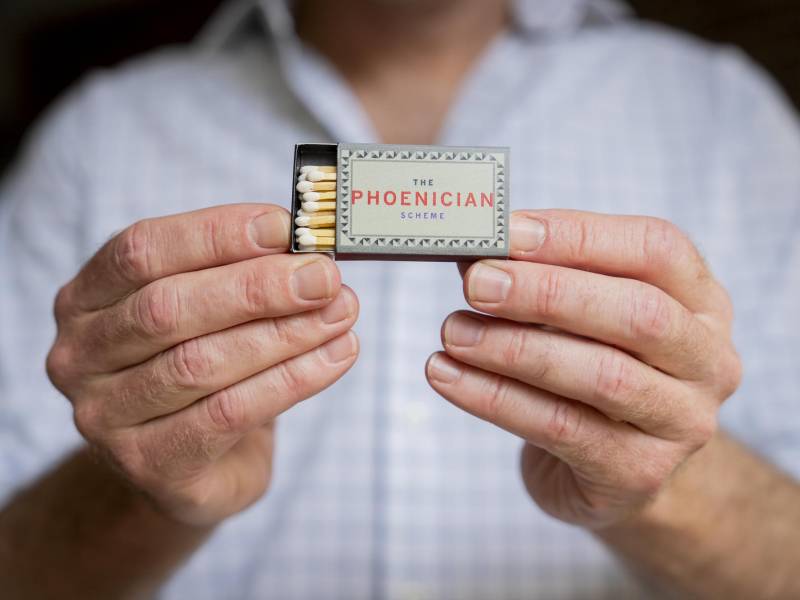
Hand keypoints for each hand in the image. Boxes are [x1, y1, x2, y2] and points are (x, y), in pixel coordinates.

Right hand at [47, 204, 358, 526]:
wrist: (186, 465)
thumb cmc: (203, 368)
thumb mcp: (210, 313)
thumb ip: (242, 277)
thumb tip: (310, 258)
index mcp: (87, 298)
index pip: (142, 250)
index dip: (216, 234)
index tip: (284, 227)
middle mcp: (81, 355)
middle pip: (167, 307)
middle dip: (257, 288)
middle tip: (324, 278)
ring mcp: (105, 416)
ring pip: (201, 363)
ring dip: (285, 334)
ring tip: (341, 315)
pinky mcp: (149, 463)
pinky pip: (228, 414)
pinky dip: (292, 380)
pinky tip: (335, 357)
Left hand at [426, 210, 740, 528]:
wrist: (616, 472)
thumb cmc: (591, 369)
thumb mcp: (578, 317)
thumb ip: (537, 278)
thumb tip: (471, 252)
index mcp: (701, 302)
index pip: (657, 250)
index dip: (580, 235)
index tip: (508, 232)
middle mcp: (707, 361)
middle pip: (638, 314)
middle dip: (547, 293)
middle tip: (477, 284)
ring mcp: (681, 423)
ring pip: (601, 376)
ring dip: (514, 349)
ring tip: (454, 333)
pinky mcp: (638, 473)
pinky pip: (561, 429)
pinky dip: (495, 398)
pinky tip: (448, 376)